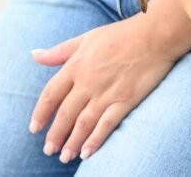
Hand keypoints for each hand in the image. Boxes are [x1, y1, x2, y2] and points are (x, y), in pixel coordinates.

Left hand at [28, 16, 183, 162]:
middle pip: (65, 114)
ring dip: (72, 142)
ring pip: (83, 123)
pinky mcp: (126, 99)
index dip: (40, 114)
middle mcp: (88, 82)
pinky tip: (88, 152)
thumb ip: (60, 51)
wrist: (156, 35)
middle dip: (55, 135)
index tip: (35, 129)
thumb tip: (35, 54)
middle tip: (49, 150)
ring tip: (65, 157)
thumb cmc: (122, 34)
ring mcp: (107, 92)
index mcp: (76, 65)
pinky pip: (107, 124)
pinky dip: (96, 139)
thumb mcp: (87, 38)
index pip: (50, 95)